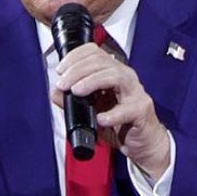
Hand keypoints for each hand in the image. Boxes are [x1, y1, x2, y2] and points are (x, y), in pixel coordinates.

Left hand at [52, 43, 169, 177]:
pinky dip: (112, 114)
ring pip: (116, 76)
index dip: (75, 56)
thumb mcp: (90, 111)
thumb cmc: (119, 123)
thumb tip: (55, 93)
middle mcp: (125, 77)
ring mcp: (135, 93)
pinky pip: (127, 109)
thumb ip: (72, 101)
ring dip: (92, 81)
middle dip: (78, 70)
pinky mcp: (141, 111)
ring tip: (77, 91)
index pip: (95, 52)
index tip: (60, 70)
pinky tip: (100, 119)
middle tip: (63, 84)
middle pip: (102, 62)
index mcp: (112, 72)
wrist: (141, 143)